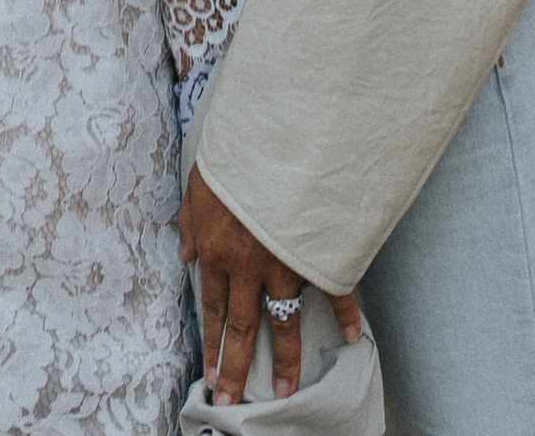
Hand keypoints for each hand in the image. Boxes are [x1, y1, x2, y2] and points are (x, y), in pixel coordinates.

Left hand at [179, 168, 360, 402]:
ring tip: (280, 391)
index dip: (210, 343)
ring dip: (282, 359)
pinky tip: (351, 337)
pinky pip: (333, 290)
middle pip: (240, 325)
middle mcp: (248, 264)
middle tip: (230, 400)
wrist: (276, 135)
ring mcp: (283, 262)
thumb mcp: (200, 180)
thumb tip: (183, 252)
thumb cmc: (235, 151)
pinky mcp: (313, 252)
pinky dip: (345, 313)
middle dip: (235, 366)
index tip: (209, 376)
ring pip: (282, 320)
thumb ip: (190, 219)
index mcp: (217, 248)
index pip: (210, 306)